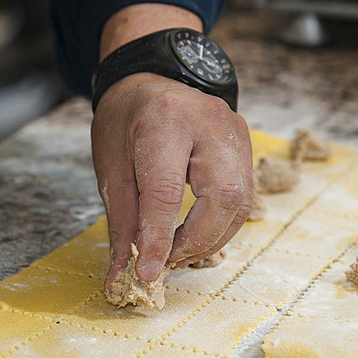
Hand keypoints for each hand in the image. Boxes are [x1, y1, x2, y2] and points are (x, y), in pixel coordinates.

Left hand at [91, 72, 253, 288]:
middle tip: (167, 262)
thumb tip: (122, 275)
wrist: (149, 82)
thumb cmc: (126, 122)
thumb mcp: (112, 169)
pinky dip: (220, 224)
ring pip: (240, 202)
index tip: (148, 272)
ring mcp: (235, 131)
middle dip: (196, 241)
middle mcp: (209, 122)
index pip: (166, 190)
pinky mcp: (246, 143)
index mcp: (165, 121)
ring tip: (178, 252)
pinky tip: (195, 234)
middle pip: (222, 197)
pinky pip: (243, 196)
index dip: (159, 237)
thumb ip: (123, 224)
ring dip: (210, 238)